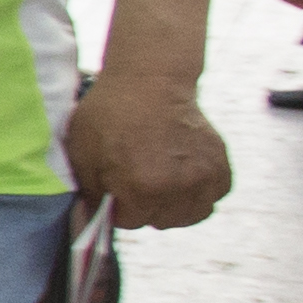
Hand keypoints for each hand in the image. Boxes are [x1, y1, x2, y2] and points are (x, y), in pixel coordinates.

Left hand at [64, 73, 229, 231]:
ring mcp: (203, 175)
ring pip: (191, 215)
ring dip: (174, 206)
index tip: (115, 188)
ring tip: (161, 186)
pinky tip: (183, 179)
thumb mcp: (83, 153)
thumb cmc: (110, 114)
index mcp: (142, 186)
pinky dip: (201, 193)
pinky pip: (215, 196)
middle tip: (138, 182)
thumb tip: (95, 218)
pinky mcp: (220, 164)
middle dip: (145, 207)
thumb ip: (92, 192)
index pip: (128, 222)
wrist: (151, 81)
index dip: (117, 206)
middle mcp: (178, 186)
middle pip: (160, 221)